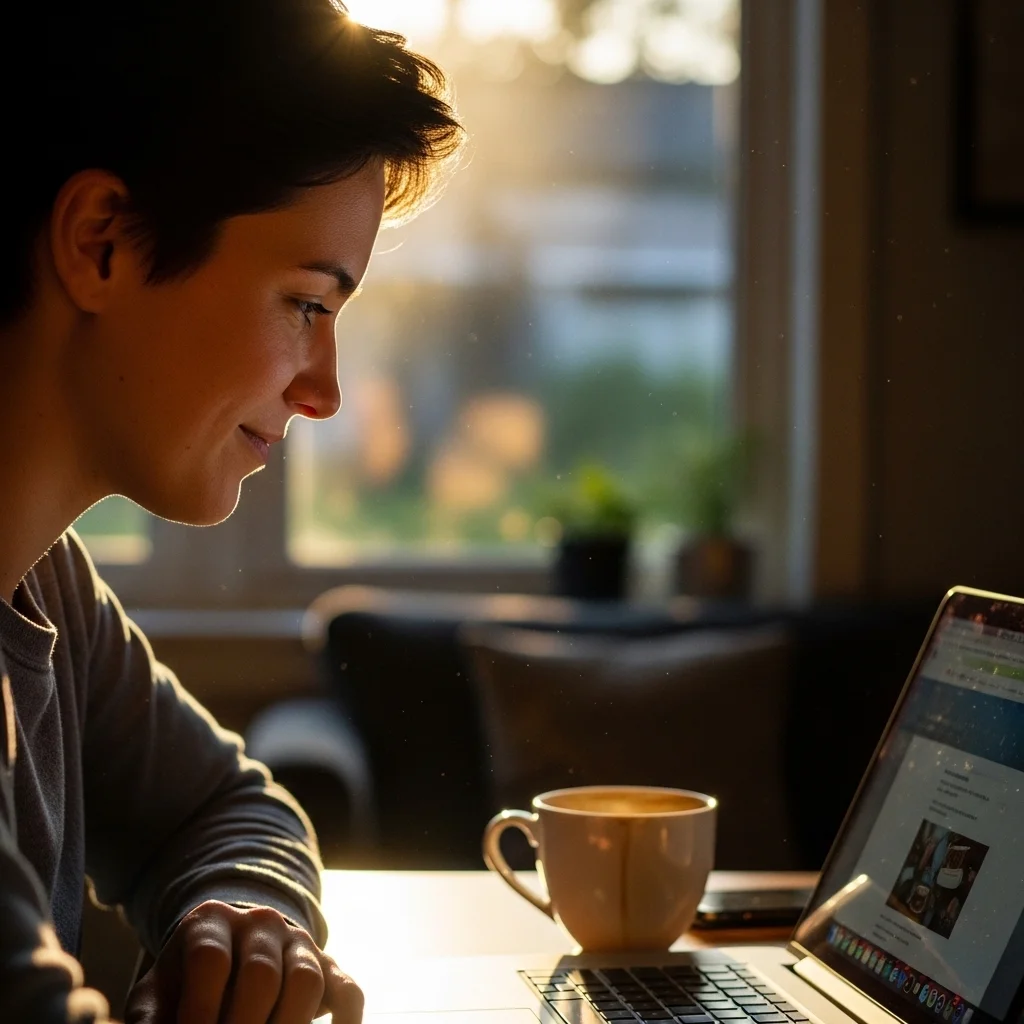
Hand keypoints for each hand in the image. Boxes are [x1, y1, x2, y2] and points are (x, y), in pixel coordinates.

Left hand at [124, 900, 362, 1023]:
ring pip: (306, 979)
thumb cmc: (181, 986)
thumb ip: (149, 1023)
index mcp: (209, 922)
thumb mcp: (155, 997)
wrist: (228, 955)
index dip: (199, 1008)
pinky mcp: (331, 968)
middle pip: (261, 972)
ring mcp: (300, 943)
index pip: (210, 958)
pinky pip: (349, 991)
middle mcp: (260, 924)